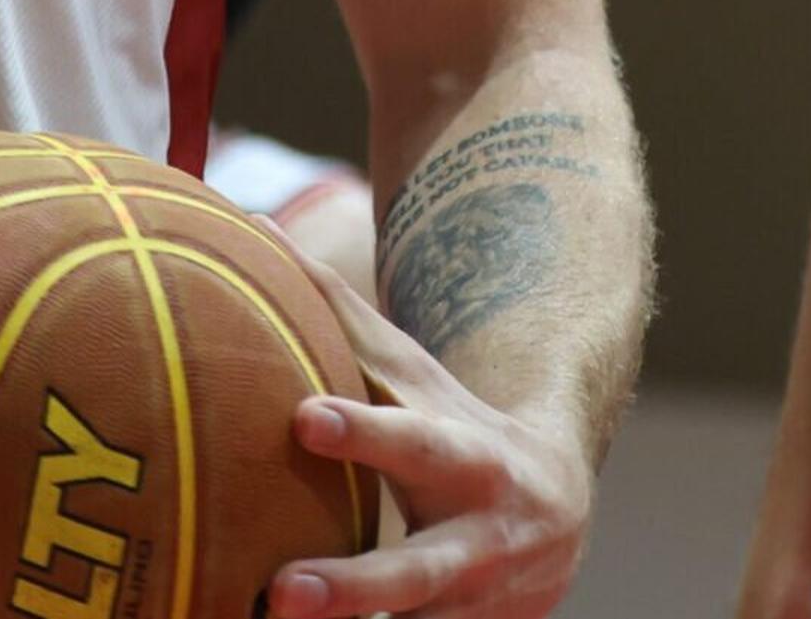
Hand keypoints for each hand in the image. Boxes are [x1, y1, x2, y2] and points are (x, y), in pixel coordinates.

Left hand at [269, 263, 589, 618]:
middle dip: (354, 587)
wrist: (557, 510)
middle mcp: (473, 538)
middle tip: (282, 592)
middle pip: (415, 570)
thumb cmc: (451, 428)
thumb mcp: (412, 377)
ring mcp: (470, 604)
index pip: (409, 439)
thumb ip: (338, 313)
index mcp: (460, 456)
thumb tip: (253, 229)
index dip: (361, 432)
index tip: (303, 418)